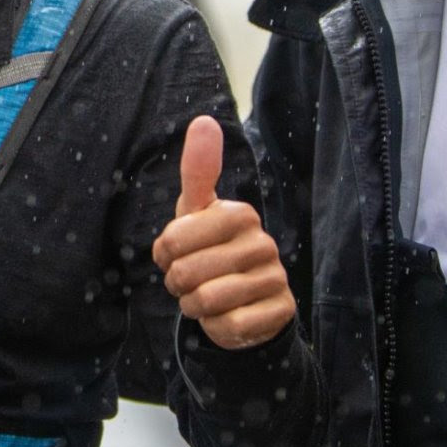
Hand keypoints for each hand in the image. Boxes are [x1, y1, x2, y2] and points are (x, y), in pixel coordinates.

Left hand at [149, 115, 295, 349]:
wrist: (246, 301)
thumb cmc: (211, 249)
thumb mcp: (196, 211)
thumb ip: (197, 170)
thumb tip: (204, 120)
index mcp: (239, 214)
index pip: (173, 240)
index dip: (164, 255)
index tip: (175, 253)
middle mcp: (263, 242)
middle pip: (187, 273)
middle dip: (178, 284)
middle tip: (191, 280)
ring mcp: (276, 277)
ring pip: (207, 301)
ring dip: (195, 306)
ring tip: (205, 298)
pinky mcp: (281, 310)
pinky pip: (230, 325)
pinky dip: (218, 326)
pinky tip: (228, 315)